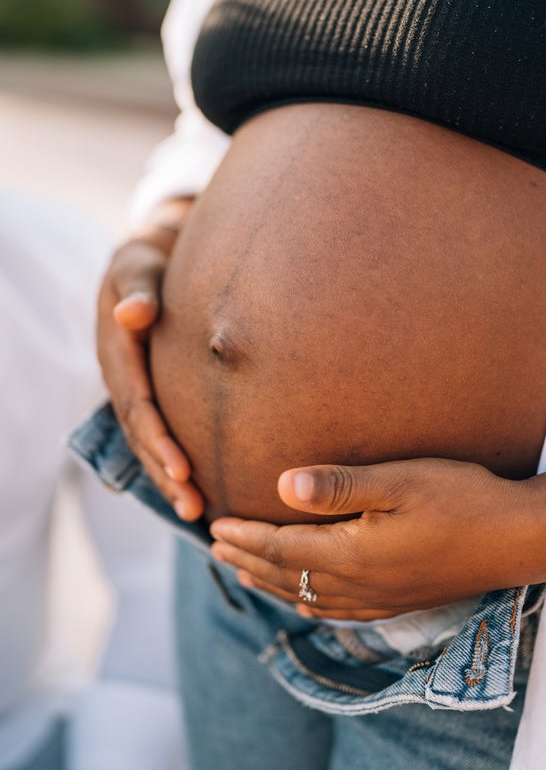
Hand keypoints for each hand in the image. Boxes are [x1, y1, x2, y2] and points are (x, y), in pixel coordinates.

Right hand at [96, 198, 203, 519]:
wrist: (149, 260)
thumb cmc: (149, 261)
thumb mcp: (138, 266)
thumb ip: (138, 291)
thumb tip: (132, 315)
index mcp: (117, 351)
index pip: (138, 404)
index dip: (158, 438)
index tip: (184, 469)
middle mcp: (122, 376)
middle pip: (141, 434)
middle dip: (165, 472)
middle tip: (194, 507)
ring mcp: (134, 386)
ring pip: (148, 440)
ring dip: (169, 477)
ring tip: (196, 512)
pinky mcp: (150, 391)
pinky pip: (158, 431)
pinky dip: (173, 460)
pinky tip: (200, 487)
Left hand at [210, 458, 545, 619]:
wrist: (519, 539)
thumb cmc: (462, 498)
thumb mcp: (399, 480)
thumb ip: (339, 485)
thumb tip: (281, 485)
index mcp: (353, 554)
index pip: (282, 547)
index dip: (245, 536)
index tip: (215, 523)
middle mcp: (360, 585)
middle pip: (287, 576)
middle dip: (247, 559)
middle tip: (215, 545)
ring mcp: (380, 599)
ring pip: (306, 598)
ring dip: (269, 582)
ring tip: (243, 570)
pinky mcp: (398, 601)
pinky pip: (336, 612)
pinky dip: (306, 603)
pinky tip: (304, 600)